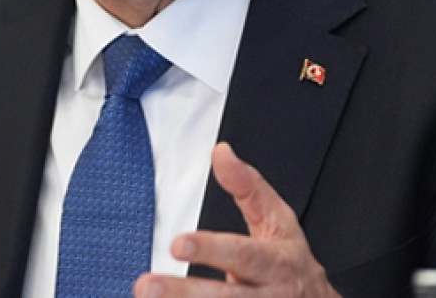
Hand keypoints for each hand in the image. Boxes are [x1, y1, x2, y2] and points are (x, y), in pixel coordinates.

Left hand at [133, 142, 340, 296]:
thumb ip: (248, 186)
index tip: (177, 244)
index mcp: (275, 262)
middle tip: (146, 286)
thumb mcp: (278, 219)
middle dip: (184, 293)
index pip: (241, 254)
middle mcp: (267, 295)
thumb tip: (222, 152)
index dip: (210, 250)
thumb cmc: (289, 260)